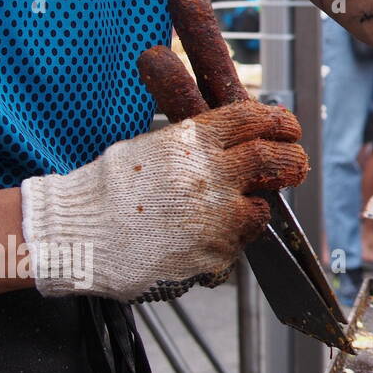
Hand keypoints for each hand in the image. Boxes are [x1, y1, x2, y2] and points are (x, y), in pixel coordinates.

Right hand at [20, 101, 307, 300]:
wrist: (75, 237)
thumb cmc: (106, 192)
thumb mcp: (152, 148)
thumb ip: (196, 143)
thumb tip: (236, 139)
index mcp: (193, 140)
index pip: (253, 119)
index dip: (278, 122)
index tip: (289, 127)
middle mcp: (211, 174)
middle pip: (273, 159)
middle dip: (292, 161)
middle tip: (297, 166)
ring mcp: (215, 216)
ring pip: (260, 210)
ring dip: (253, 210)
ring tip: (227, 213)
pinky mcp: (214, 253)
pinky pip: (235, 246)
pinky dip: (226, 243)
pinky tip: (196, 241)